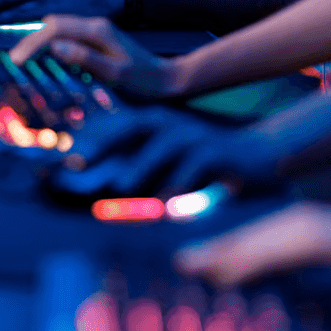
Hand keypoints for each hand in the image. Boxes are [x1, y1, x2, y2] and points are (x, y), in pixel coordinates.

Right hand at [10, 16, 188, 98]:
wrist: (168, 80)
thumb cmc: (144, 81)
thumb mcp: (115, 74)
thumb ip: (85, 58)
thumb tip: (55, 47)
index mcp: (98, 30)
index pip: (55, 28)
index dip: (33, 43)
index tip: (17, 61)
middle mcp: (96, 25)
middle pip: (53, 23)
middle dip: (31, 39)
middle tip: (14, 62)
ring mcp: (97, 30)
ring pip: (59, 27)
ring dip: (39, 40)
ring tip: (23, 60)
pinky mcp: (98, 39)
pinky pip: (67, 35)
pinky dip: (50, 43)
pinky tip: (44, 56)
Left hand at [54, 107, 279, 197]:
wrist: (261, 153)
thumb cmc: (211, 163)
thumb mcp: (177, 164)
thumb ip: (149, 171)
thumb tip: (114, 188)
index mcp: (160, 124)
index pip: (120, 127)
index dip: (94, 142)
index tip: (69, 161)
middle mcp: (174, 123)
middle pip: (133, 126)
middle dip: (104, 143)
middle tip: (78, 164)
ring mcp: (195, 134)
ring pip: (162, 145)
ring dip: (141, 165)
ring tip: (122, 185)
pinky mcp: (216, 151)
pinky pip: (193, 167)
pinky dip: (179, 186)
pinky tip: (167, 206)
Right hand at [175, 204, 330, 330]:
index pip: (312, 237)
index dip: (261, 251)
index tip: (215, 269)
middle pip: (297, 224)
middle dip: (240, 241)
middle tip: (185, 264)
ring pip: (307, 225)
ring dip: (258, 238)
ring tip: (209, 260)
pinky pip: (324, 236)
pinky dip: (285, 243)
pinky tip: (270, 262)